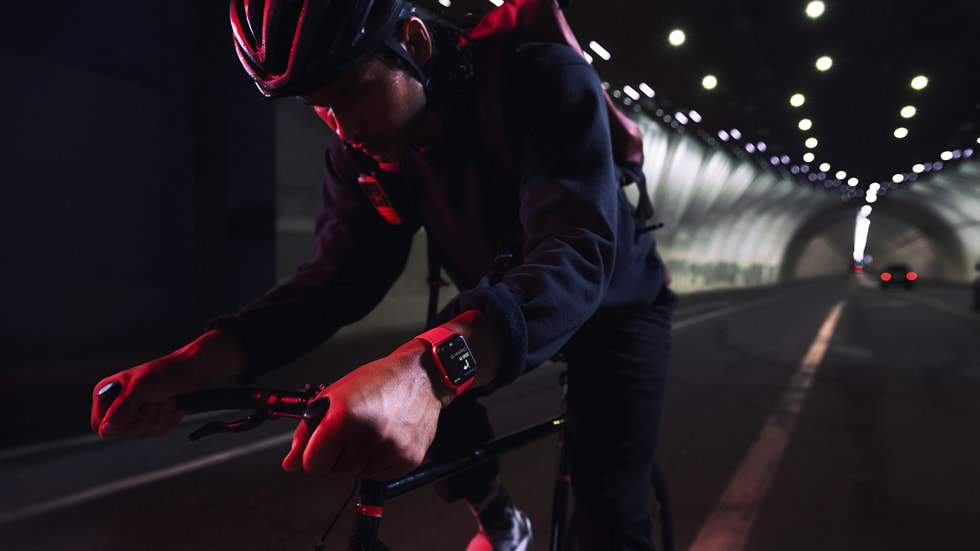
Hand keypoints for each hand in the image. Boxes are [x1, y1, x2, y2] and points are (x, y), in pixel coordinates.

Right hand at [90, 330, 245, 438]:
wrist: (191, 372)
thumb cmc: (165, 373)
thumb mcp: (140, 389)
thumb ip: (121, 409)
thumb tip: (105, 430)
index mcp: (106, 394)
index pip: (100, 426)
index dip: (119, 424)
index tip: (136, 411)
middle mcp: (117, 404)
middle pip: (122, 433)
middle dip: (146, 421)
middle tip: (156, 404)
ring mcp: (134, 412)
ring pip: (142, 433)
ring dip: (160, 419)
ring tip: (168, 401)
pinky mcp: (150, 417)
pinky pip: (155, 431)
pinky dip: (168, 420)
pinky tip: (175, 408)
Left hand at [282, 338, 442, 479]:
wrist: (421, 376)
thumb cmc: (377, 381)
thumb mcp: (334, 397)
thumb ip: (307, 432)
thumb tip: (291, 463)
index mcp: (343, 417)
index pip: (312, 465)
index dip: (314, 457)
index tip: (321, 448)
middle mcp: (368, 436)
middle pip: (335, 474)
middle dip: (336, 459)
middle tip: (349, 436)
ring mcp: (390, 449)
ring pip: (358, 477)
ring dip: (358, 462)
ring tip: (368, 435)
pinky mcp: (409, 458)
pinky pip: (381, 476)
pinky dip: (378, 464)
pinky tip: (384, 441)